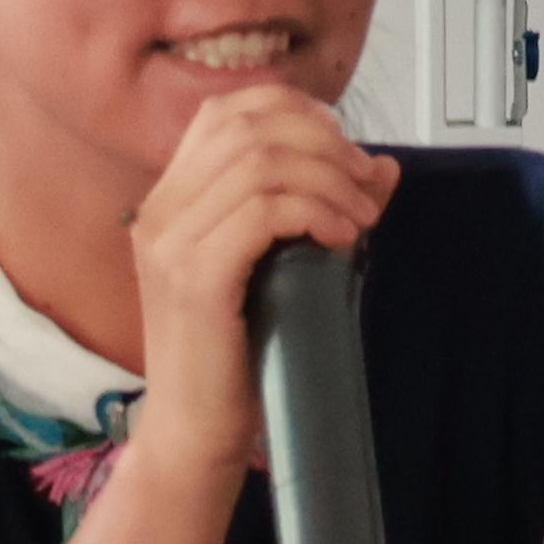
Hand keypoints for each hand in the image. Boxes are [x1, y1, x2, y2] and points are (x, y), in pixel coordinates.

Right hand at [116, 95, 393, 485]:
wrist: (194, 432)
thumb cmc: (237, 356)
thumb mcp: (283, 268)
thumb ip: (322, 210)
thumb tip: (384, 168)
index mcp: (169, 201)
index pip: (225, 111)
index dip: (294, 112)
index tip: (343, 147)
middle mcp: (159, 212)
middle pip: (248, 126)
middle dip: (323, 143)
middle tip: (364, 183)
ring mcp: (169, 243)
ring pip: (261, 163)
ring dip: (328, 180)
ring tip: (359, 219)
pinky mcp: (194, 278)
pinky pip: (262, 211)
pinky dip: (314, 212)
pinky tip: (341, 239)